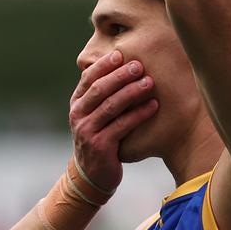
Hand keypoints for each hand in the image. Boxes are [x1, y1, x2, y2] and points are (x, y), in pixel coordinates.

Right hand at [69, 51, 158, 190]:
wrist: (92, 176)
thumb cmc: (99, 139)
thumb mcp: (94, 116)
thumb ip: (101, 96)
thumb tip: (121, 64)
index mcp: (77, 104)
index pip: (88, 78)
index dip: (105, 65)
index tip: (122, 54)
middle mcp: (78, 116)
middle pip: (100, 89)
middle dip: (120, 75)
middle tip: (139, 65)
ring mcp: (87, 131)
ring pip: (111, 106)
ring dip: (132, 92)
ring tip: (150, 82)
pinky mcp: (100, 146)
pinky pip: (122, 126)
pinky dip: (139, 114)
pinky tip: (153, 106)